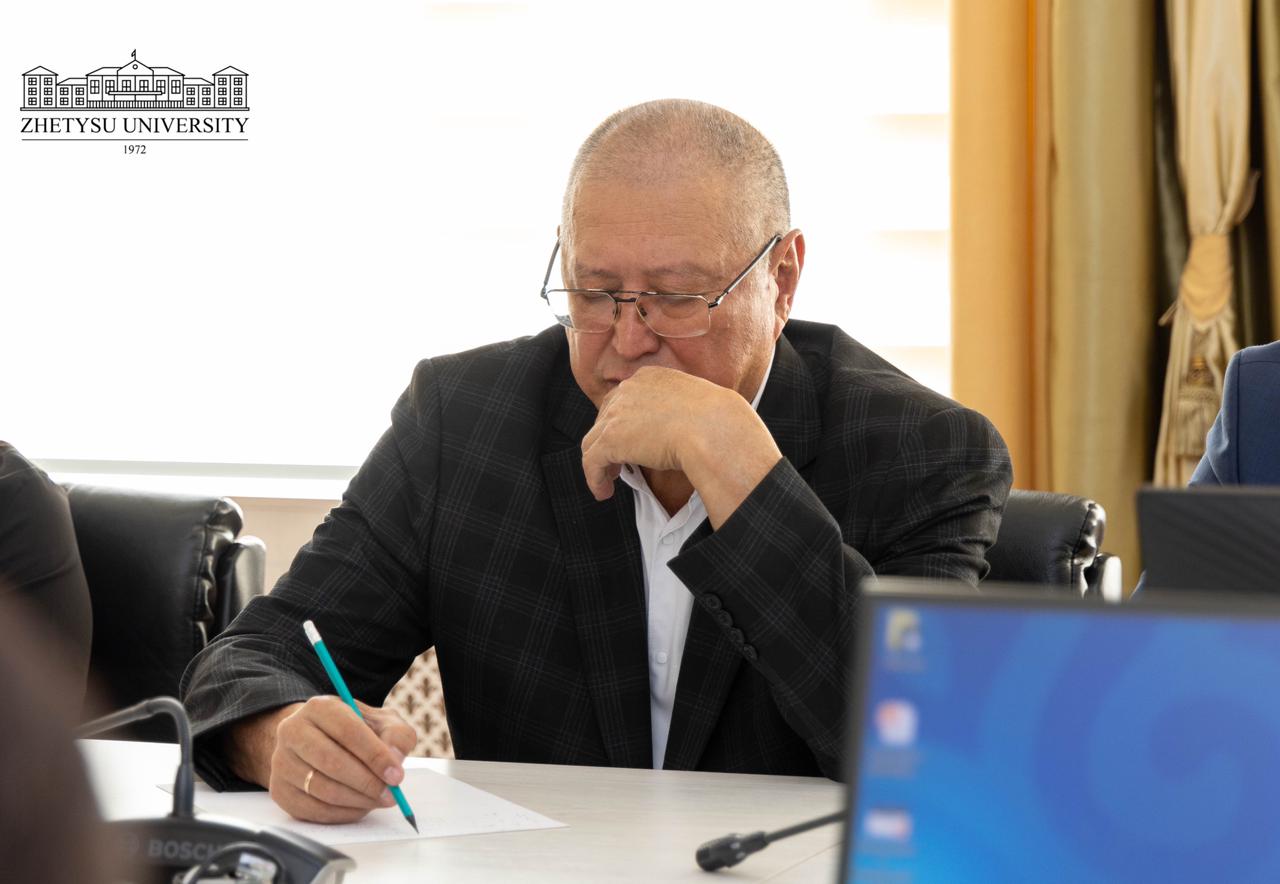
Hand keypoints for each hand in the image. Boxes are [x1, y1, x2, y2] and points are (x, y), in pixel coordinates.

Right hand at [229, 697, 417, 823]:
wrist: (318, 741)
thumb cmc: (356, 732)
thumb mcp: (381, 722)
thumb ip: (396, 735)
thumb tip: (395, 758)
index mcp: (320, 708)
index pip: (348, 732)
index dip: (375, 756)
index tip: (396, 775)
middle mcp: (293, 731)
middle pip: (332, 762)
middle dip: (367, 782)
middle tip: (391, 794)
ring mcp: (281, 762)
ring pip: (322, 789)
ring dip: (357, 800)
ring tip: (379, 800)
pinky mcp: (280, 791)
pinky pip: (312, 810)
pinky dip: (341, 814)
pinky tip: (359, 807)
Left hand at [580, 366, 782, 527]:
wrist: (713, 428)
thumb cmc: (717, 421)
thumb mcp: (697, 405)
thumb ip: (681, 410)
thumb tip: (687, 429)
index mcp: (649, 377)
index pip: (624, 399)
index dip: (622, 422)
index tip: (630, 440)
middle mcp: (628, 390)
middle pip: (605, 418)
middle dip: (608, 441)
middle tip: (618, 463)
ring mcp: (616, 413)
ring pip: (594, 440)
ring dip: (600, 462)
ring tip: (609, 481)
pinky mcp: (611, 439)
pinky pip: (591, 461)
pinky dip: (595, 479)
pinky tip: (604, 492)